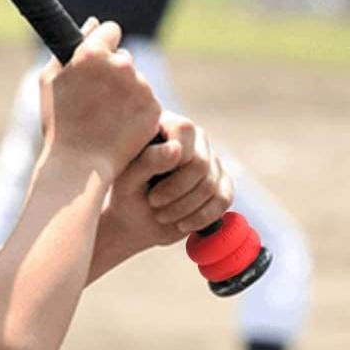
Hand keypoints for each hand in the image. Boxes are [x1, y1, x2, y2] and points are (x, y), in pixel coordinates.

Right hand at [40, 19, 161, 182]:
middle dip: (114, 73)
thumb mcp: (50, 80)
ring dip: (126, 94)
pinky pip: (146, 102)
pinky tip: (119, 129)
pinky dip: (136, 113)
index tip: (97, 64)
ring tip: (105, 120)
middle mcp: (122, 65)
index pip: (111, 30)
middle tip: (97, 101)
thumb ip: (71, 47)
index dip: (103, 46)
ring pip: (136, 82)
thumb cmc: (59, 123)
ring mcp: (140, 87)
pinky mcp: (154, 108)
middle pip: (124, 58)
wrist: (79, 166)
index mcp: (94, 53)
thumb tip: (93, 23)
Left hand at [96, 112, 233, 264]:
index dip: (172, 160)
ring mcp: (211, 160)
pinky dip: (201, 217)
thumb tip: (176, 149)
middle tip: (153, 203)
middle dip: (175, 191)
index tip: (148, 184)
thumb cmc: (126, 193)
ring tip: (161, 215)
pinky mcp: (222, 183)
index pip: (185, 130)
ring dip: (183, 208)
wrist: (135, 220)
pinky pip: (223, 199)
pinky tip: (181, 224)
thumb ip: (148, 161)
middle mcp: (194, 138)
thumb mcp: (128, 179)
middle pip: (199, 163)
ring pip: (210, 185)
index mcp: (167, 124)